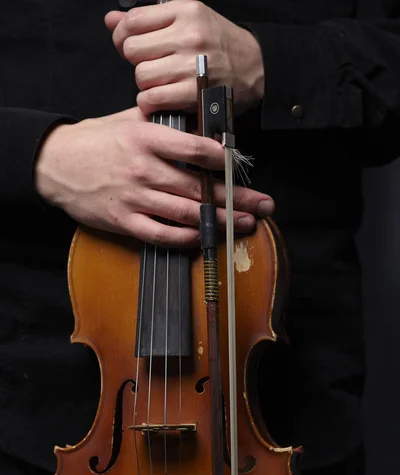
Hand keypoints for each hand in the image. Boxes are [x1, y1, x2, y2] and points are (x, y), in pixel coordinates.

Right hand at [34, 107, 273, 246]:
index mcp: (147, 139)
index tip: (245, 167)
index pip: (195, 150)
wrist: (56, 164)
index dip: (225, 160)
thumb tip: (203, 130)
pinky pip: (162, 235)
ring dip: (220, 221)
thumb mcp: (129, 120)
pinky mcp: (125, 222)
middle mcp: (144, 170)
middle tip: (263, 205)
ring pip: (186, 214)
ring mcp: (135, 198)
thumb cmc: (96, 140)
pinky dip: (187, 238)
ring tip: (245, 224)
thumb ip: (165, 125)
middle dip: (236, 199)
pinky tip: (206, 238)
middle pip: (199, 188)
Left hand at [104, 1, 263, 115]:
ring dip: (146, 85)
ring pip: (141, 76)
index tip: (132, 47)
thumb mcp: (189, 21)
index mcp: (185, 11)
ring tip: (162, 84)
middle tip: (153, 68)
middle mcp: (188, 35)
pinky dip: (151, 102)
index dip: (124, 37)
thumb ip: (148, 21)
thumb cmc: (220, 46)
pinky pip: (153, 98)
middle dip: (138, 62)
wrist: (257, 68)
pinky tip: (163, 99)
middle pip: (133, 51)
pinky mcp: (194, 92)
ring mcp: (192, 64)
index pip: (133, 21)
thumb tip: (110, 21)